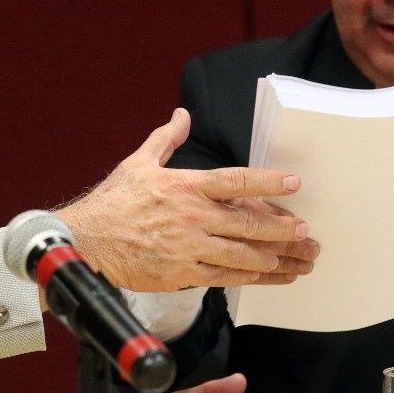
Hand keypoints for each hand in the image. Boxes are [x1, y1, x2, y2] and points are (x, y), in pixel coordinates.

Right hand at [58, 108, 318, 291]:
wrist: (86, 242)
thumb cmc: (112, 203)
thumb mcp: (138, 163)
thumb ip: (166, 139)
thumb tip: (182, 114)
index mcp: (186, 186)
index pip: (236, 181)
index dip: (268, 182)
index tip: (294, 183)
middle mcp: (193, 217)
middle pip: (249, 224)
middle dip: (283, 231)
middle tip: (308, 235)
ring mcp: (190, 248)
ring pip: (243, 256)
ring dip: (275, 260)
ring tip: (300, 262)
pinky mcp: (182, 274)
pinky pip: (225, 278)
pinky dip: (250, 278)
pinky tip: (269, 277)